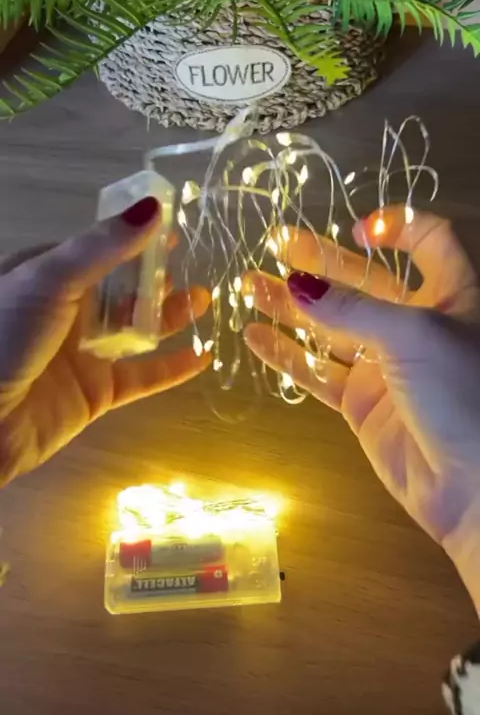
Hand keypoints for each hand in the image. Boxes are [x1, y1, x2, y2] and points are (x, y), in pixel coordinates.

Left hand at [0, 197, 209, 484]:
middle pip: (121, 289)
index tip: (172, 230)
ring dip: (169, 316)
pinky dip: (171, 368)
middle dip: (155, 278)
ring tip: (202, 301)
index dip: (135, 239)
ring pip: (135, 330)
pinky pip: (141, 377)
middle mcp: (65, 312)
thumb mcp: (50, 280)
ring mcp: (81, 353)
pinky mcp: (95, 393)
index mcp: (46, 277)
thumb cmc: (7, 335)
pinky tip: (201, 356)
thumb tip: (154, 208)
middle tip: (189, 268)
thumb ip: (103, 247)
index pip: (99, 251)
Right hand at [244, 207, 479, 611]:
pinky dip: (287, 355)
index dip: (396, 227)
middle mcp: (418, 325)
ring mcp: (387, 367)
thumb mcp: (413, 336)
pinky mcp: (363, 405)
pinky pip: (319, 373)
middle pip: (363, 281)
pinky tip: (254, 337)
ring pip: (332, 327)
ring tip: (249, 285)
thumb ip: (353, 309)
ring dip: (292, 306)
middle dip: (320, 262)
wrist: (473, 487)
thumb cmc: (462, 394)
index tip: (357, 228)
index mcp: (453, 295)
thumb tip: (297, 285)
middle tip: (275, 243)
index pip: (427, 242)